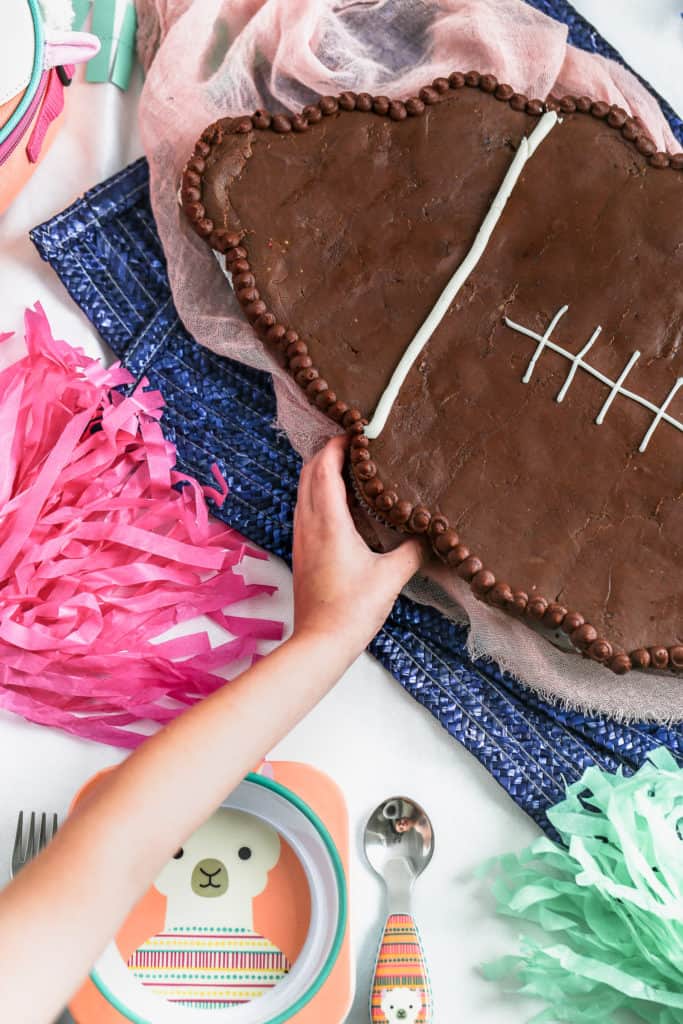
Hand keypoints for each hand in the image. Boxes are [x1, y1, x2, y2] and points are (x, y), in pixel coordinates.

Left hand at [292, 436, 423, 656]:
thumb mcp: (391, 577)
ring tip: (349, 465)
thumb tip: (432, 533)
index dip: (338, 445)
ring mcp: (301, 538)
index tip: (357, 433)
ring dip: (320, 472)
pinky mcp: (301, 551)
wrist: (320, 642)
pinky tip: (340, 503)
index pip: (324, 469)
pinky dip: (318, 493)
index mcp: (328, 522)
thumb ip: (413, 550)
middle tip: (355, 443)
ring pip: (303, 490)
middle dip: (328, 452)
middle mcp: (308, 524)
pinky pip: (305, 509)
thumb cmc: (353, 609)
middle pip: (308, 473)